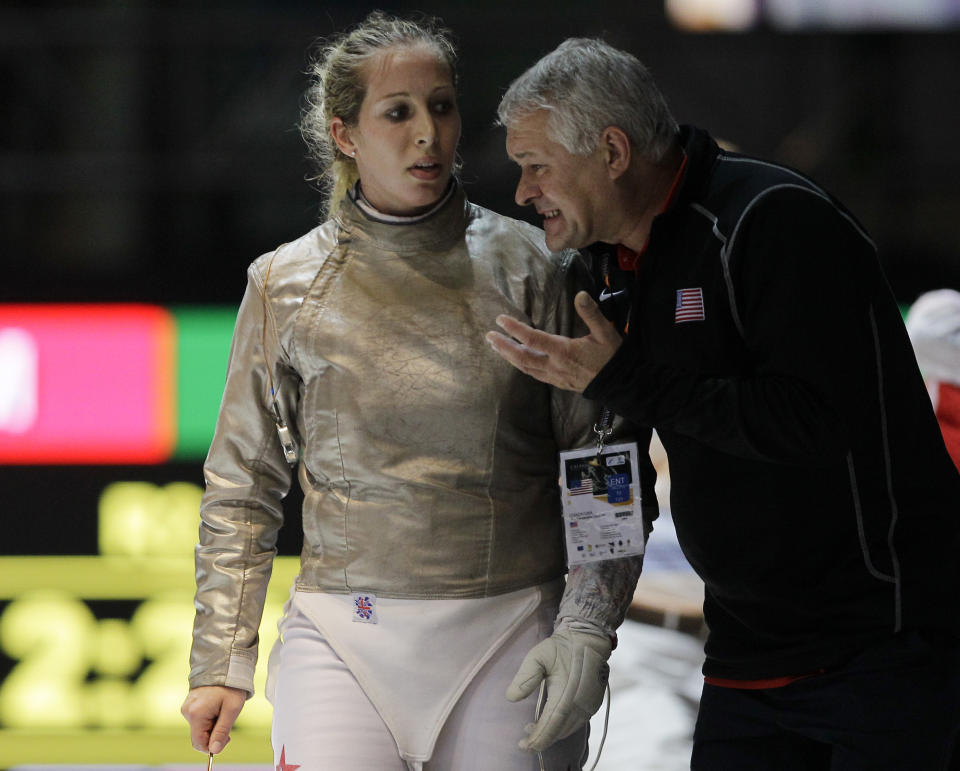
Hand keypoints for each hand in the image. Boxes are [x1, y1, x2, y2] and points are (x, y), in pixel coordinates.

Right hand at [181, 685, 245, 754]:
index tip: (227, 737)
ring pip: (200, 728)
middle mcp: (187, 711)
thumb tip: (214, 750)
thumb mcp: (232, 710)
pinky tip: (217, 706)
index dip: (213, 746)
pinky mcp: (189, 704)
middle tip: (227, 720)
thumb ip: (222, 731)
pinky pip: (198, 719)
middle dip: (214, 733)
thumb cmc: (231, 686)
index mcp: (196, 714)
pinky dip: (209, 718)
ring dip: (212, 724)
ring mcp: (187, 707)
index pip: (199, 743)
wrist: (225, 666)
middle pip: (199, 736)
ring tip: (222, 709)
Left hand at [486, 291, 621, 391]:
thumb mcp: (605, 332)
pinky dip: (521, 366)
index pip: (533, 339)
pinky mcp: (558, 383)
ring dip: (508, 356)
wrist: (621, 384)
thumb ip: (591, 313)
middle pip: (522, 357)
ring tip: (495, 347)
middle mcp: (555, 366)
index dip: (514, 329)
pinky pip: (534, 374)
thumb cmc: (612, 357)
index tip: (500, 319)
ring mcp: (555, 376)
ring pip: (525, 367)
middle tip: (488, 336)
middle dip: (503, 346)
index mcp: (564, 351)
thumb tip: (580, 294)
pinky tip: (516, 360)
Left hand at [506, 623, 611, 751]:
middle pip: (559, 731)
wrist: (588, 638)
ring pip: (568, 729)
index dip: (537, 738)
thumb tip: (511, 698)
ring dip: (551, 733)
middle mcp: (580, 704)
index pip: (550, 725)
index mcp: (566, 693)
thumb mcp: (538, 656)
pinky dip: (562, 727)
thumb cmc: (561, 647)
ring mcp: (589, 705)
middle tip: (525, 739)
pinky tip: (551, 721)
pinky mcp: (593, 704)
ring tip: (534, 728)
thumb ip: (525, 677)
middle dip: (541, 739)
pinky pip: (576, 723)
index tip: (523, 746)